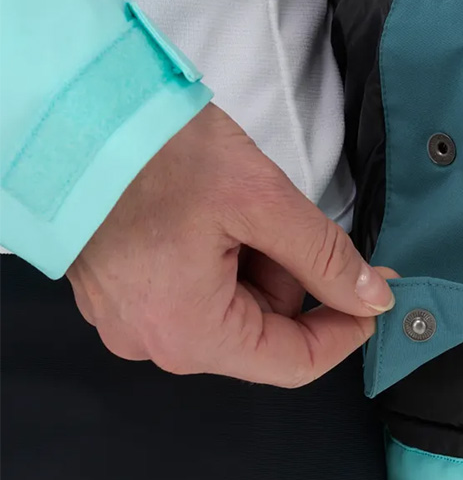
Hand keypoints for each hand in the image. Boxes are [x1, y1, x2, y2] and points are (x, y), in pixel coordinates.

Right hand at [67, 103, 396, 386]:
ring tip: (234, 208)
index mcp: (190, 335)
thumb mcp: (263, 202)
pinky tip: (211, 216)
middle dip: (291, 278)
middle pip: (264, 333)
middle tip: (281, 218)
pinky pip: (198, 294)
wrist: (71, 114)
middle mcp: (156, 344)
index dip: (346, 332)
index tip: (374, 292)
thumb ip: (327, 258)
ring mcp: (132, 321)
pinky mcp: (122, 295)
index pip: (295, 364)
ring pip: (235, 310)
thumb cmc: (159, 154)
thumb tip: (373, 299)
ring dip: (256, 263)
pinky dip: (224, 260)